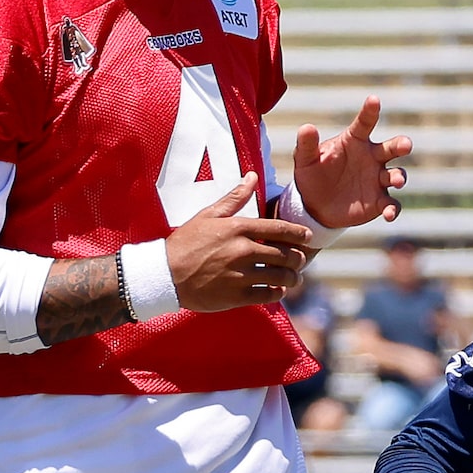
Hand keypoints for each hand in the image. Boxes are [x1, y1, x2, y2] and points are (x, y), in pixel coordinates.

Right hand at [165, 172, 312, 311]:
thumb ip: (234, 197)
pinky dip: (277, 293)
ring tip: (293, 278)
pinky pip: (268, 295)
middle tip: (300, 261)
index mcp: (238, 228)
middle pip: (285, 255)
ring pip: (280, 277)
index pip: (279, 229)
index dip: (299, 234)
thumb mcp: (208, 215)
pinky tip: (277, 290)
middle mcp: (242, 250)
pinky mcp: (236, 296)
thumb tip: (252, 176)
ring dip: (292, 278)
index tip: (308, 237)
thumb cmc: (186, 243)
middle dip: (298, 259)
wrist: (164, 275)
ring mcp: (240, 274)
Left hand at [293, 95, 411, 228]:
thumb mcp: (305, 159)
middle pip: (391, 147)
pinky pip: (391, 204)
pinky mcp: (379, 202)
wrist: (315, 205)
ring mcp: (378, 180)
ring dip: (398, 177)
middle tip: (406, 145)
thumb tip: (307, 127)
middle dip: (401, 145)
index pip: (365, 124)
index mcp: (355, 142)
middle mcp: (372, 158)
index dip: (370, 112)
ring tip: (396, 181)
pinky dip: (393, 209)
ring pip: (396, 175)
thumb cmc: (312, 175)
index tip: (374, 100)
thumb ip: (307, 144)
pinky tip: (388, 215)